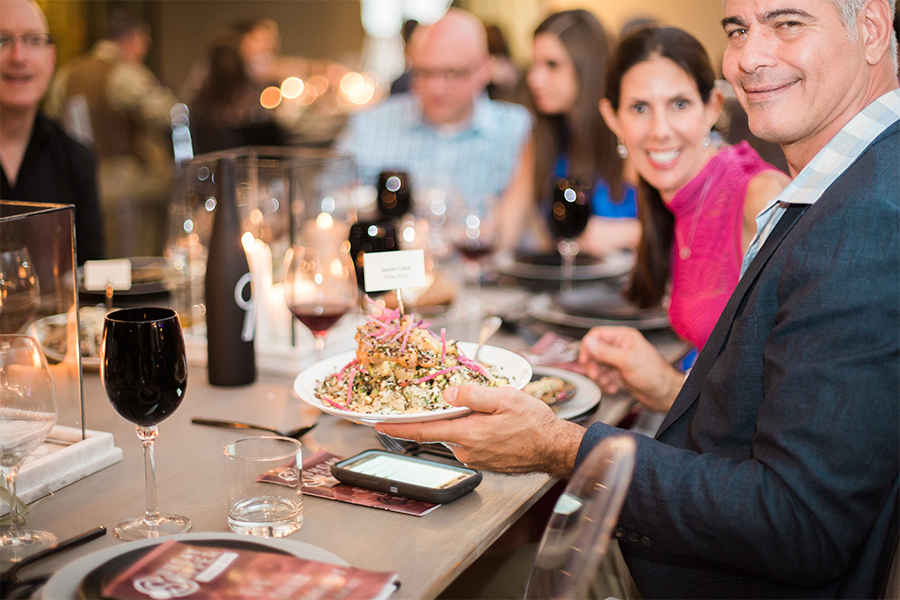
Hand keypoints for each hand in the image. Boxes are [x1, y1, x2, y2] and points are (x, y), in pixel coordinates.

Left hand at [375, 385, 584, 478]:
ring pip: (455, 434)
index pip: (424, 431)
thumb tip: (448, 395)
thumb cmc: (534, 423)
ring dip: (459, 422)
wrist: (553, 447)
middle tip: (442, 400)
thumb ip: (473, 395)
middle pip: (439, 430)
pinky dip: (470, 430)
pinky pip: (468, 441)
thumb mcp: (505, 397)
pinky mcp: (483, 460)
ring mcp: (475, 457)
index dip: (399, 428)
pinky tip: (489, 421)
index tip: (378, 425)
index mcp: (468, 433)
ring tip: (482, 409)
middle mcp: (467, 449)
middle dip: (436, 416)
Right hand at [578, 326, 683, 412]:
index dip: (588, 347)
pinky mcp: (619, 374)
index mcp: (623, 337)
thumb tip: (588, 342)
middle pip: (595, 352)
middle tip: (595, 374)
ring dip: (599, 376)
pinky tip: (613, 388)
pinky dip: (606, 384)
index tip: (585, 359)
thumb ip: (605, 351)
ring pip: (598, 365)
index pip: (597, 335)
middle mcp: (620, 347)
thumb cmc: (654, 375)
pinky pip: (604, 376)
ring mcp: (619, 361)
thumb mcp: (627, 361)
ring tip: (607, 383)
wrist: (664, 395)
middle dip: (593, 365)